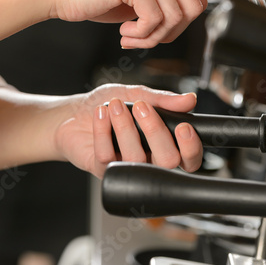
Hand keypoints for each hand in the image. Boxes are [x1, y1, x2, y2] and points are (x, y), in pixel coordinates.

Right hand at [45, 0, 265, 48]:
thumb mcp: (138, 2)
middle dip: (171, 33)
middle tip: (142, 36)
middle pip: (193, 8)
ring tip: (131, 34)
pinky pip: (155, 19)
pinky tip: (124, 32)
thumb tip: (201, 3)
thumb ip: (169, 1)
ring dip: (153, 37)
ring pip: (176, 16)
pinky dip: (141, 35)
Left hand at [54, 84, 202, 177]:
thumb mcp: (137, 94)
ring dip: (125, 126)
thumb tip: (189, 100)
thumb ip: (162, 100)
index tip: (183, 126)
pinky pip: (108, 156)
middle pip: (168, 161)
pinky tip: (100, 113)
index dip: (191, 148)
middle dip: (155, 130)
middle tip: (141, 107)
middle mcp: (148, 161)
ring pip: (136, 158)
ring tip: (115, 105)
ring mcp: (126, 168)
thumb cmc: (109, 104)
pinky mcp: (103, 169)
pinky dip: (103, 130)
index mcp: (163, 144)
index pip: (189, 159)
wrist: (74, 112)